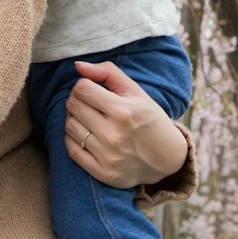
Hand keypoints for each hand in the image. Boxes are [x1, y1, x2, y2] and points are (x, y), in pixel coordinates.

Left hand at [64, 60, 186, 187]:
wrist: (167, 158)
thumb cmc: (149, 118)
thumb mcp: (135, 91)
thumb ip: (107, 72)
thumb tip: (77, 65)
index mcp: (123, 111)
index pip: (82, 89)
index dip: (84, 85)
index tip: (92, 89)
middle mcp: (114, 135)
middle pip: (73, 106)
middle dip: (77, 99)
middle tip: (89, 102)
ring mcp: (107, 156)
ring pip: (70, 126)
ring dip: (74, 118)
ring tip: (88, 117)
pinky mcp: (102, 173)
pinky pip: (72, 150)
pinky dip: (73, 138)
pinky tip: (86, 134)